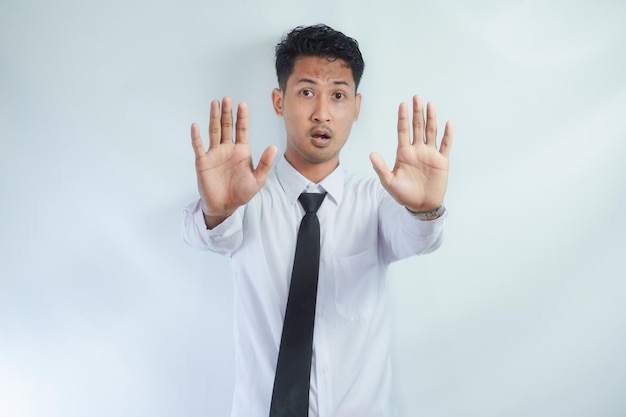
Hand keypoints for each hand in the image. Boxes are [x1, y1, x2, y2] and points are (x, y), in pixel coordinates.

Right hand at [191, 97, 276, 227]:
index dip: (242, 117)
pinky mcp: (203, 161)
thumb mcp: (258, 180)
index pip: (242, 130)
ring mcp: (215, 154)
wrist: (224, 206)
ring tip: (214, 103)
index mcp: (242, 151)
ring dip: (214, 118)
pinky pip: (199, 146)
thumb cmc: (241, 193)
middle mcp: (228, 149)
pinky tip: (196, 126)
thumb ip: (265, 163)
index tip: (242, 104)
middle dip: (227, 112)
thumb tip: (273, 147)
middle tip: (227, 98)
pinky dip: (196, 136)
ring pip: (214, 131)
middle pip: (227, 126)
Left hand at [369, 95, 452, 212]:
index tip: (402, 104)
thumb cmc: (404, 194)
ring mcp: (430, 154)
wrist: (421, 206)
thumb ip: (381, 167)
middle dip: (417, 112)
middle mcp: (417, 150)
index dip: (403, 118)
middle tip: (417, 97)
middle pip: (417, 127)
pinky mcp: (441, 161)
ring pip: (431, 132)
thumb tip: (371, 153)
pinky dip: (447, 135)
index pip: (403, 131)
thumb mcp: (389, 182)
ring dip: (431, 118)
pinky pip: (445, 145)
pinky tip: (448, 123)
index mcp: (404, 153)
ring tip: (430, 104)